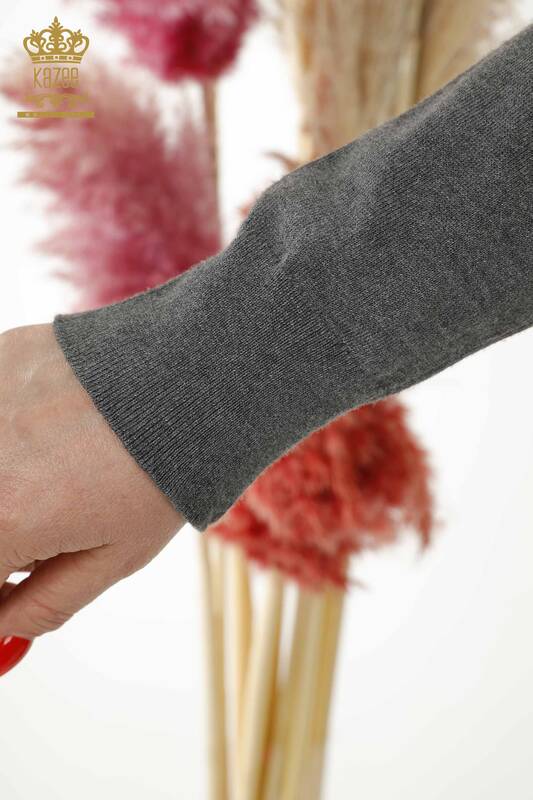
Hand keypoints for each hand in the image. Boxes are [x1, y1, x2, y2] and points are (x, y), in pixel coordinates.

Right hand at [0, 324, 183, 637]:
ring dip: (11, 483)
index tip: (16, 585)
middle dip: (9, 534)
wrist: (191, 379)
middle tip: (43, 526)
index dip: (0, 587)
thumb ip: (44, 601)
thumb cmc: (160, 470)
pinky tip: (52, 428)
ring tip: (58, 469)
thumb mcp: (115, 555)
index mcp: (4, 518)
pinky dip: (12, 434)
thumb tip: (3, 629)